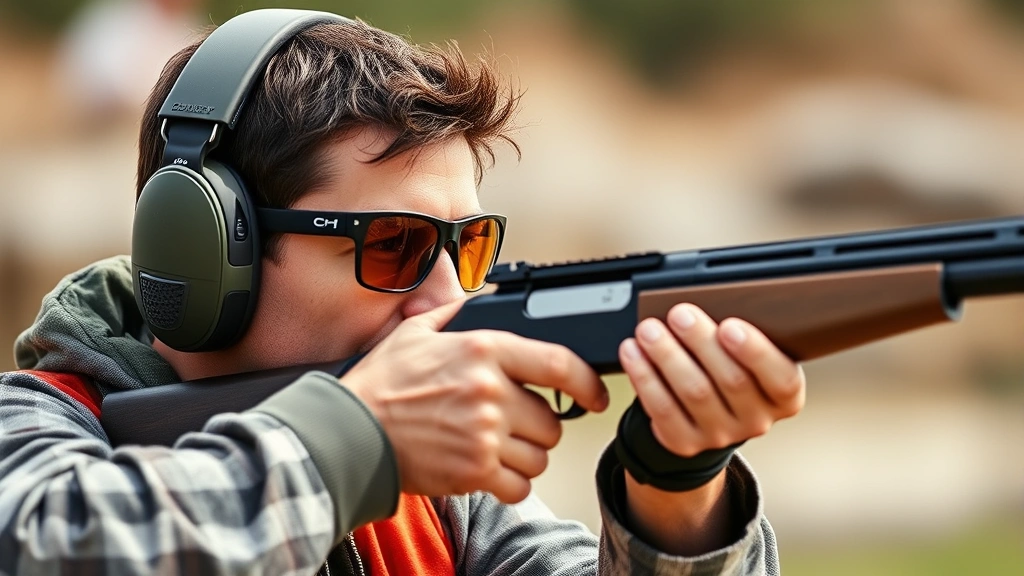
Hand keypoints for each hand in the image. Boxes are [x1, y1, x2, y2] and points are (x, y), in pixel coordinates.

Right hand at [340, 300, 608, 503]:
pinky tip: (487, 470)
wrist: (350, 432)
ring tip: (493, 448)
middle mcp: (491, 392)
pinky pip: (519, 486)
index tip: (595, 395)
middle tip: (509, 425)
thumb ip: (456, 314)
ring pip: (538, 456)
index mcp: (484, 350)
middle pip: (551, 421)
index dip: (588, 383)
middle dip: (536, 427)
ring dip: (524, 457)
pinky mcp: (474, 471)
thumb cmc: (381, 384)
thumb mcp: (417, 332)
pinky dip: (510, 483)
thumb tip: (482, 299)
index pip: (560, 365)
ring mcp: (485, 434)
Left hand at [620, 303, 804, 460]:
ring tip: (649, 329)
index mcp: (783, 396)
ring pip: (694, 392)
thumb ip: (740, 332)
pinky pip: (662, 409)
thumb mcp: (746, 352)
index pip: (781, 379)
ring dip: (667, 356)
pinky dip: (645, 377)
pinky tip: (633, 352)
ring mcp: (720, 435)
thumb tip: (712, 297)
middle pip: (731, 380)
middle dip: (701, 341)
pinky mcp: (685, 442)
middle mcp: (757, 420)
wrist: (704, 414)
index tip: (730, 325)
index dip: (756, 353)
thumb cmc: (729, 366)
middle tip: (679, 313)